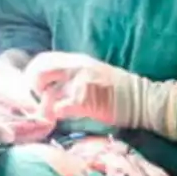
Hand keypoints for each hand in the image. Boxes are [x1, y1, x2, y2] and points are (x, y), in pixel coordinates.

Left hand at [23, 52, 176, 140]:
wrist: (143, 100)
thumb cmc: (117, 90)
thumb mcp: (91, 74)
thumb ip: (71, 76)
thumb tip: (49, 86)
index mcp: (77, 60)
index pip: (43, 59)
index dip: (33, 72)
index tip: (33, 87)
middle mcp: (77, 66)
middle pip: (40, 70)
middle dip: (33, 86)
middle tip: (38, 100)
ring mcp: (81, 81)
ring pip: (49, 91)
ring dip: (44, 105)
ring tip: (48, 113)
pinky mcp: (87, 99)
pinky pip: (63, 106)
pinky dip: (58, 113)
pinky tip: (61, 117)